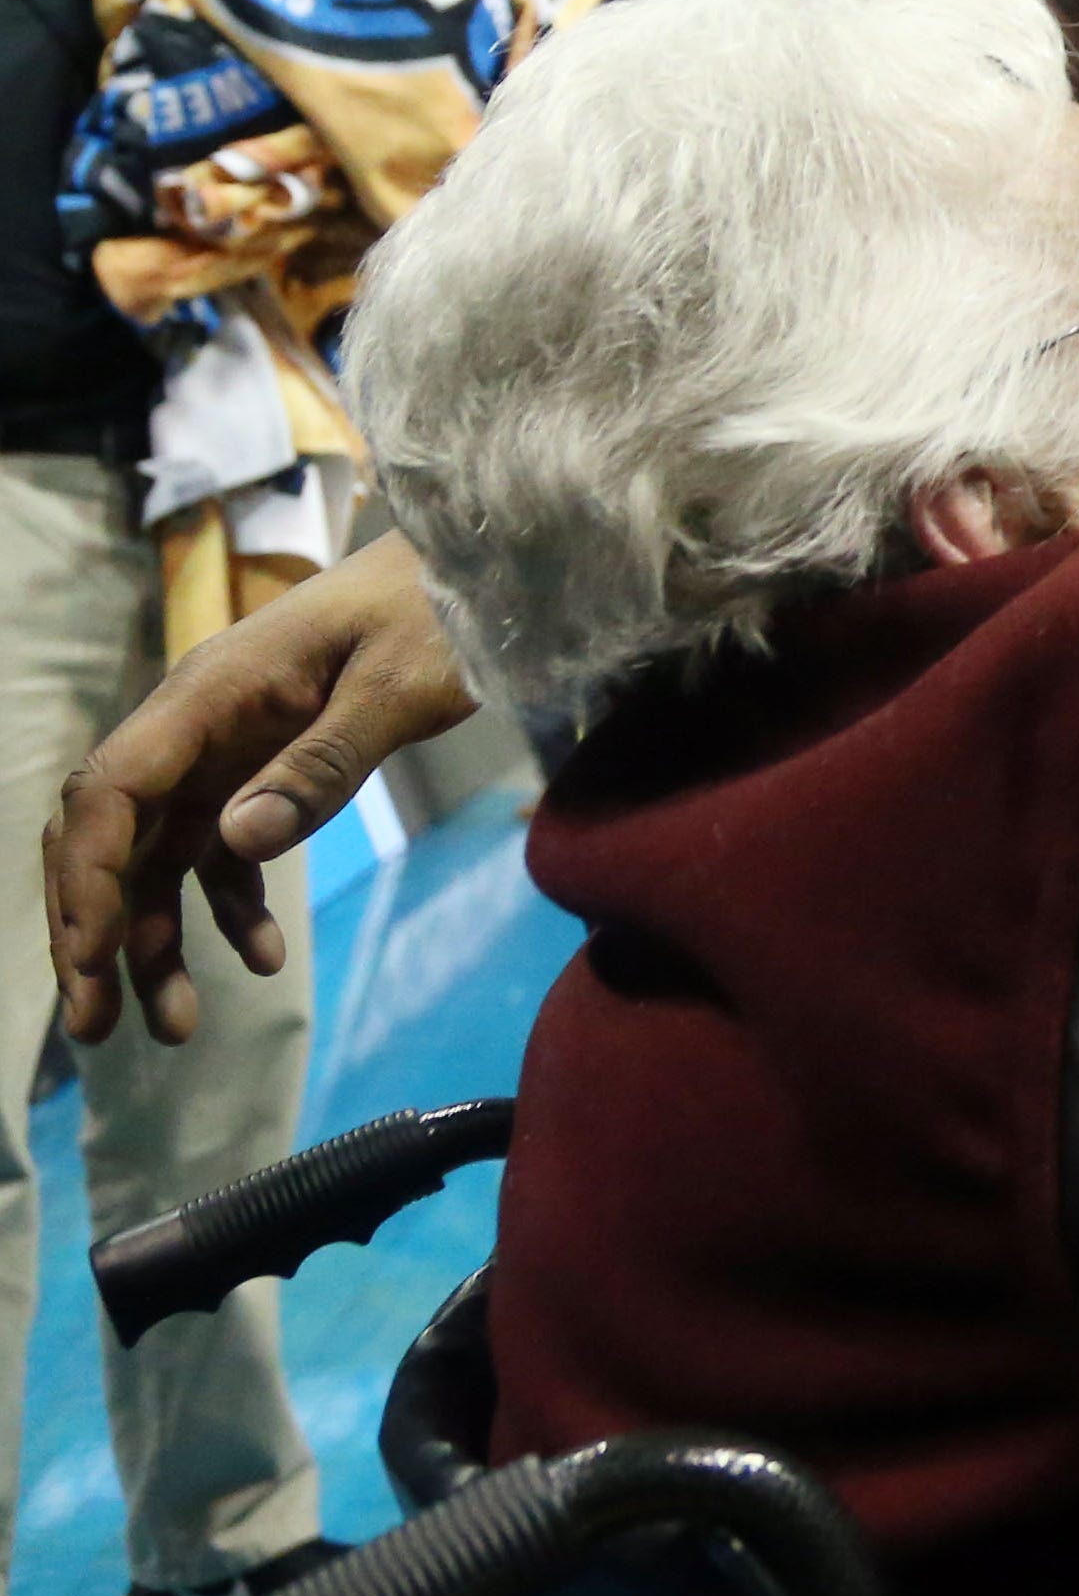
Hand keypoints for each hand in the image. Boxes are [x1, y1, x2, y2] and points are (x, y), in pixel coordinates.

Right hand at [48, 534, 473, 1044]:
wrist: (470, 566)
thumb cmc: (441, 610)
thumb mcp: (402, 686)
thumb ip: (327, 761)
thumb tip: (238, 843)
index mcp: (212, 690)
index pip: (112, 789)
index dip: (90, 879)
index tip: (93, 960)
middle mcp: (198, 720)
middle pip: (112, 832)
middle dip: (95, 928)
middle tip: (99, 1024)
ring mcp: (225, 745)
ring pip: (160, 852)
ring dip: (155, 937)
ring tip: (173, 1029)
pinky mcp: (262, 764)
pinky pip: (223, 846)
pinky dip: (231, 905)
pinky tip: (262, 958)